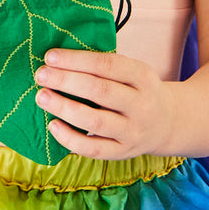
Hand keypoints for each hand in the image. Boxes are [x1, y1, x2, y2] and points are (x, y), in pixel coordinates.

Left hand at [35, 48, 176, 159]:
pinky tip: (53, 126)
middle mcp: (141, 104)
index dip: (77, 60)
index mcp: (142, 76)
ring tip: (42, 97)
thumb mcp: (133, 70)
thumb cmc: (138, 89)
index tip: (50, 56)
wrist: (168, 122)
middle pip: (100, 91)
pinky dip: (70, 139)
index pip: (107, 65)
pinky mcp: (123, 153)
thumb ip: (104, 65)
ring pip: (95, 121)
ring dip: (64, 108)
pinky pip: (93, 149)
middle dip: (66, 81)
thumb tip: (60, 59)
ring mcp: (133, 131)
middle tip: (41, 75)